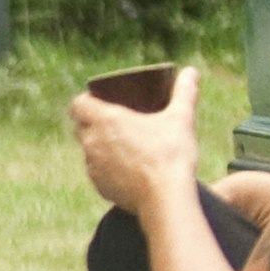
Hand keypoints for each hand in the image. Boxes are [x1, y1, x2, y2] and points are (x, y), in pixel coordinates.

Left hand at [69, 83, 200, 214]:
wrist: (166, 198)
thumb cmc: (171, 155)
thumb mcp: (181, 118)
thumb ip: (185, 92)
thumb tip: (191, 72)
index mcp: (105, 120)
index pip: (78, 104)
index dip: (87, 100)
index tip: (102, 102)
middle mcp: (92, 142)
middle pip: (81, 126)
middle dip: (94, 123)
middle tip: (118, 122)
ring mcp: (93, 167)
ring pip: (89, 150)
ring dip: (101, 146)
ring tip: (125, 146)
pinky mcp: (99, 187)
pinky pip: (97, 172)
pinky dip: (108, 168)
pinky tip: (128, 169)